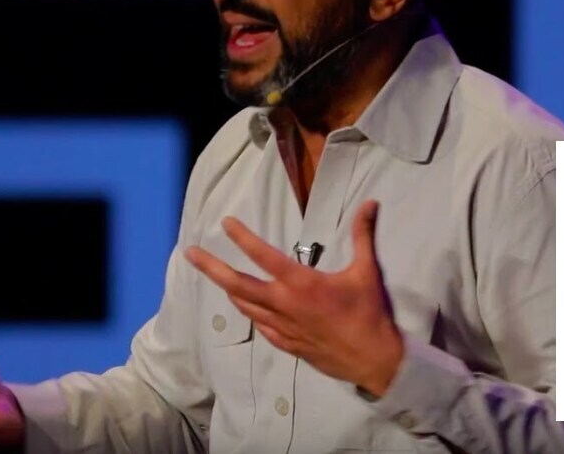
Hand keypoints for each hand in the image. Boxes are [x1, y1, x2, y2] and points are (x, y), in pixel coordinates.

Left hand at [185, 199, 403, 395]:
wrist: (372, 360)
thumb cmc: (369, 313)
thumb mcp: (366, 271)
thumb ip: (363, 235)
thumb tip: (371, 203)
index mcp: (301, 283)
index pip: (264, 255)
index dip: (243, 237)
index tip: (225, 223)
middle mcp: (284, 304)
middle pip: (238, 284)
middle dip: (211, 267)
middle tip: (190, 253)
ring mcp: (282, 326)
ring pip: (244, 306)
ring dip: (229, 289)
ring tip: (216, 277)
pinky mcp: (287, 344)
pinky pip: (260, 325)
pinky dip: (249, 312)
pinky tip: (246, 307)